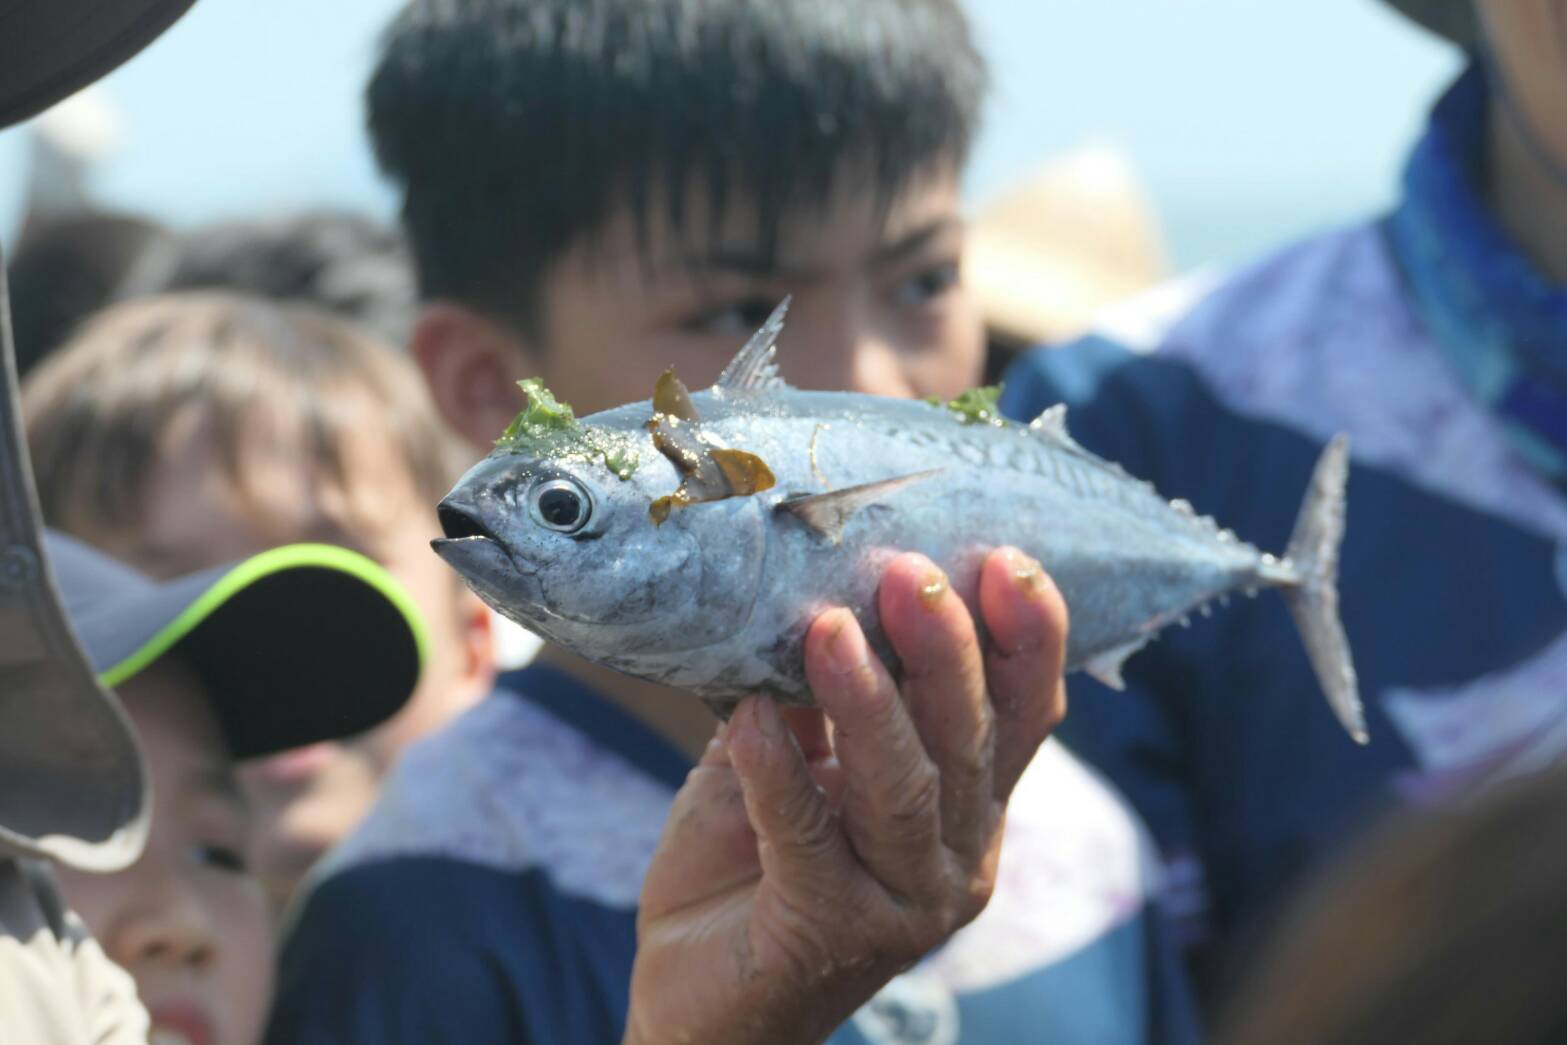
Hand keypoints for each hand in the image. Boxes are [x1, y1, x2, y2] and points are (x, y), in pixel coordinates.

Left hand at [624, 548, 1067, 1044]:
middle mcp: (954, 857)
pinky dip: (779, 770)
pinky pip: (807, 837)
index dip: (1027, 639)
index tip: (1004, 560)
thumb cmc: (751, 867)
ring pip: (904, 789)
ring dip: (868, 702)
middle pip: (970, 742)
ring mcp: (902, 904)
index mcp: (966, 807)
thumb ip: (817, 697)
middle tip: (907, 575)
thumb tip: (816, 589)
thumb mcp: (797, 763)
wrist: (702, 1003)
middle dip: (945, 652)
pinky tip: (748, 715)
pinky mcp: (829, 934)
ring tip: (828, 629)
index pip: (1023, 715)